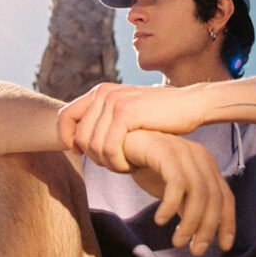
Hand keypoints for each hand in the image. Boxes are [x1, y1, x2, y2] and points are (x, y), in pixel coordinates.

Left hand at [58, 83, 202, 172]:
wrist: (190, 104)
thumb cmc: (161, 114)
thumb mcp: (128, 111)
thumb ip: (105, 119)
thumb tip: (79, 139)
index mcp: (101, 91)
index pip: (65, 116)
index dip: (67, 139)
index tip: (80, 153)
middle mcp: (104, 93)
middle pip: (80, 137)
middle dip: (95, 158)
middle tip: (116, 164)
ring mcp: (114, 102)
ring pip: (94, 147)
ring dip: (109, 164)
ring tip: (126, 165)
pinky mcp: (126, 114)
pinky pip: (109, 149)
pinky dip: (119, 163)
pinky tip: (132, 165)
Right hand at [124, 130, 235, 254]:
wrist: (122, 144)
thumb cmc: (149, 167)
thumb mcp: (174, 190)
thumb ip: (189, 206)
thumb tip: (200, 237)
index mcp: (207, 165)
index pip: (226, 197)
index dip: (227, 223)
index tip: (223, 247)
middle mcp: (200, 157)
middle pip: (214, 198)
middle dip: (207, 228)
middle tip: (195, 251)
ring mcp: (184, 152)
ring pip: (198, 193)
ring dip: (189, 222)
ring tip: (177, 241)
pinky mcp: (166, 152)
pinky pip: (177, 184)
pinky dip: (170, 206)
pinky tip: (160, 220)